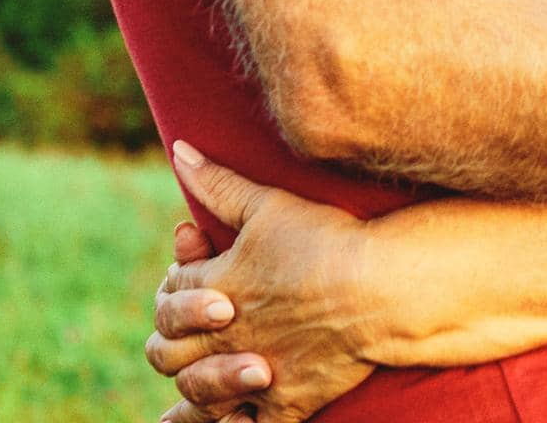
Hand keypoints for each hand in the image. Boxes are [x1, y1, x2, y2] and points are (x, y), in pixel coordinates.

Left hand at [146, 143, 376, 422]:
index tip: (194, 266)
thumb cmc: (324, 239)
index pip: (173, 290)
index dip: (178, 278)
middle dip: (169, 338)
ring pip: (196, 393)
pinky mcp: (286, 400)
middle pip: (168, 351)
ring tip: (175, 401)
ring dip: (188, 389)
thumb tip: (178, 149)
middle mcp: (224, 337)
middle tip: (184, 330)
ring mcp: (253, 374)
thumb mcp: (266, 204)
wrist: (378, 287)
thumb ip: (217, 184)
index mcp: (215, 287)